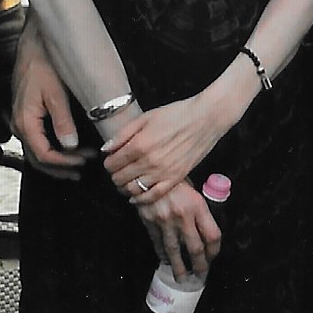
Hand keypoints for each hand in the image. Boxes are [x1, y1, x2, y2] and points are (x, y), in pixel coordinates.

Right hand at [12, 27, 88, 178]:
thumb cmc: (44, 64)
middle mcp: (20, 124)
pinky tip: (64, 149)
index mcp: (25, 121)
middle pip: (37, 158)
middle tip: (80, 172)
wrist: (34, 45)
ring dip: (55, 161)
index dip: (64, 162)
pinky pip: (36, 139)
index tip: (83, 161)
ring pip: (35, 151)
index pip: (43, 154)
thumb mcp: (56, 93)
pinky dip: (50, 149)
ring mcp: (21, 120)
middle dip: (59, 168)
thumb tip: (70, 146)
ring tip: (76, 165)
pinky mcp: (26, 114)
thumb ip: (63, 121)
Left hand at [103, 94, 231, 204]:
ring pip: (133, 190)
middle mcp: (149, 162)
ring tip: (126, 181)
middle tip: (119, 170)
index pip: (111, 164)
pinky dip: (141, 198)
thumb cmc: (177, 113)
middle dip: (114, 175)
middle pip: (119, 179)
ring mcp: (163, 172)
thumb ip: (123, 134)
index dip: (108, 163)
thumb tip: (106, 149)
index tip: (112, 160)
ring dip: (125, 187)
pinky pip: (153, 196)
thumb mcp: (146, 117)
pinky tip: (137, 195)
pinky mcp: (176, 178)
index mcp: (139, 145)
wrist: (206, 118)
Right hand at [137, 178, 223, 279]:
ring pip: (175, 251)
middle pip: (196, 248)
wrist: (147, 172)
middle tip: (200, 275)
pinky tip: (165, 260)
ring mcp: (165, 221)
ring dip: (179, 267)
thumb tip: (202, 233)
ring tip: (182, 277)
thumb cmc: (174, 180)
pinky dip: (162, 254)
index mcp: (198, 206)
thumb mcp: (193, 191)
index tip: (212, 257)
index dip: (214, 251)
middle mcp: (183, 216)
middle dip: (199, 265)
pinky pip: (158, 244)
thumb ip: (198, 212)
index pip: (213, 235)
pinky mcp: (150, 223)